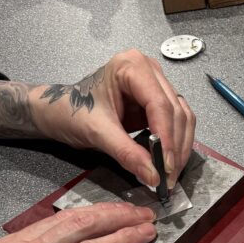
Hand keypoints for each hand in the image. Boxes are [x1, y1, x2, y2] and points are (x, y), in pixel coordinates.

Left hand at [30, 49, 195, 188]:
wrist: (60, 111)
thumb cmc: (72, 112)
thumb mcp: (97, 132)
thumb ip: (126, 153)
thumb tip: (153, 176)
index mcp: (132, 66)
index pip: (160, 104)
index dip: (167, 137)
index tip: (166, 166)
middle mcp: (150, 70)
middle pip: (176, 111)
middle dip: (175, 146)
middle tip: (169, 176)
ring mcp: (157, 84)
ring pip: (183, 117)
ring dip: (180, 147)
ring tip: (170, 173)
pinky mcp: (159, 100)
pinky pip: (178, 122)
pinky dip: (177, 143)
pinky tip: (170, 161)